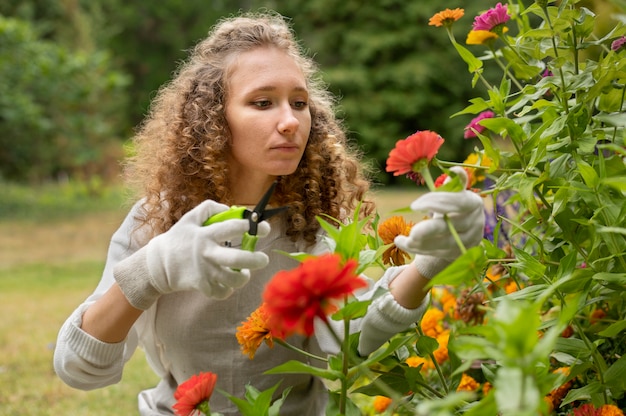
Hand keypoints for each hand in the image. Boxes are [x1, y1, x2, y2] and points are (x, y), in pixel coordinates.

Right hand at [117, 200, 270, 308]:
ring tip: (244, 272)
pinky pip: (222, 292)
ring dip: (244, 277)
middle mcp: (207, 253)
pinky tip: (228, 283)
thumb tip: (231, 209)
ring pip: (233, 279)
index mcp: (205, 234)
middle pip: (237, 258)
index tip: (264, 228)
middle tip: (263, 259)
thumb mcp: (190, 218)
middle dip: (256, 259)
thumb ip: (210, 209)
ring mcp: (205, 272)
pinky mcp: (202, 286)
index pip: (233, 227)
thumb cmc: (177, 239)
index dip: (252, 226)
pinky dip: (228, 289)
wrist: (157, 264)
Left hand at [394, 167, 484, 277]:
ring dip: (419, 243)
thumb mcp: (452, 194)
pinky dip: (418, 249)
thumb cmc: (452, 206)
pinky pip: (436, 252)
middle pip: (451, 227)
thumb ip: (452, 185)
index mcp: (473, 202)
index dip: (436, 202)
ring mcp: (468, 241)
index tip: (413, 205)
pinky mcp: (458, 253)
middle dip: (428, 230)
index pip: (457, 202)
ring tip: (400, 239)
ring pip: (442, 244)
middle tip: (411, 232)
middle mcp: (474, 223)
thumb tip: (454, 171)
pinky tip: (402, 243)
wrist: (462, 231)